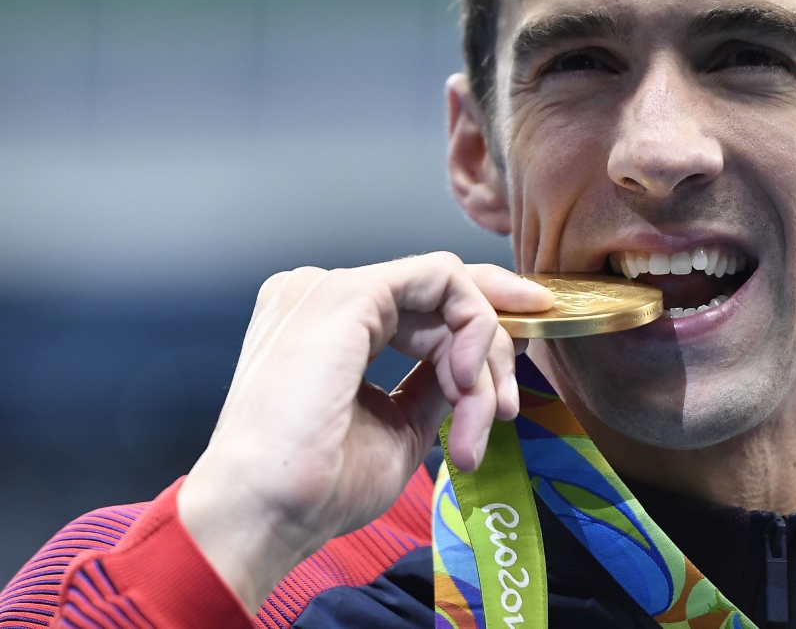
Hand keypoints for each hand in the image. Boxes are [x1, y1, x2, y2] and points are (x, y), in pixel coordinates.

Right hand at [176, 253, 552, 612]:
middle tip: (505, 409)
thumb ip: (434, 384)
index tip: (529, 337)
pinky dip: (473, 327)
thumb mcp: (399, 426)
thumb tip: (479, 366)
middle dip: (491, 350)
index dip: (479, 318)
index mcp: (326, 325)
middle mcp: (323, 294)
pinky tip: (466, 380)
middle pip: (441, 293)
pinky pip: (443, 281)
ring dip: (483, 358)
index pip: (419, 301)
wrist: (265, 513)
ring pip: (449, 290)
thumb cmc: (318, 486)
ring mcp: (331, 288)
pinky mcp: (349, 294)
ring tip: (478, 425)